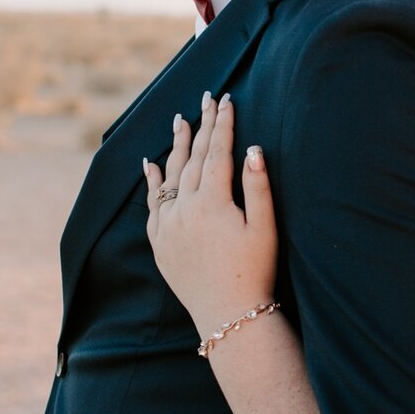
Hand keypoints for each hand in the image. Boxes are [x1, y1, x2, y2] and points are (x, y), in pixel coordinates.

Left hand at [144, 92, 277, 332]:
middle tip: (206, 98)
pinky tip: (149, 164)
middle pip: (193, 158)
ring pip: (170, 176)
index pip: (217, 152)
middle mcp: (184, 210)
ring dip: (175, 146)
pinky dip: (151, 182)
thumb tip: (253, 148)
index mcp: (212, 203)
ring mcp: (168, 225)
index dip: (223, 125)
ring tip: (179, 120)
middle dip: (201, 126)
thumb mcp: (264, 228)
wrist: (227, 314)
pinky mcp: (160, 242)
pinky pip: (152, 204)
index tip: (226, 100)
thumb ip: (257, 186)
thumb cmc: (254, 272)